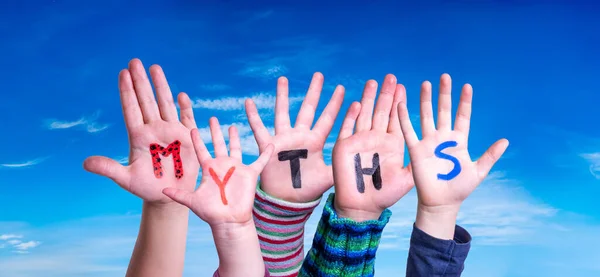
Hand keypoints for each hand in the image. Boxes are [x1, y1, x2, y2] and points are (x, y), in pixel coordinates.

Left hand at [83, 58, 199, 203]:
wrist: (169, 195)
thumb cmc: (146, 188)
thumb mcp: (126, 179)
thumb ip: (108, 168)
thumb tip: (85, 163)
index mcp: (138, 136)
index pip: (131, 109)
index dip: (127, 92)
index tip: (122, 73)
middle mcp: (154, 130)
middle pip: (146, 101)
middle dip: (141, 81)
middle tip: (135, 61)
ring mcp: (171, 132)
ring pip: (164, 104)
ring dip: (160, 86)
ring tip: (154, 67)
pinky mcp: (187, 139)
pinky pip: (186, 119)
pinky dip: (185, 108)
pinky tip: (181, 95)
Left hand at [162, 117, 273, 225]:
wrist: (229, 220)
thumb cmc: (211, 212)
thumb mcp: (193, 201)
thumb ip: (179, 195)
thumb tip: (162, 191)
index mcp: (209, 169)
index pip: (201, 150)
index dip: (197, 140)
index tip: (192, 128)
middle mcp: (222, 165)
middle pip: (218, 144)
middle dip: (215, 132)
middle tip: (212, 118)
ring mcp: (236, 168)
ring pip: (236, 148)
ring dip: (234, 137)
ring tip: (232, 126)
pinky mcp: (249, 174)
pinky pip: (260, 161)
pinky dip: (266, 153)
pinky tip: (270, 144)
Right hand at [245, 73, 344, 202]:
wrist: (287, 202)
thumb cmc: (308, 190)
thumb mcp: (329, 176)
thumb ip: (341, 165)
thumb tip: (361, 160)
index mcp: (316, 142)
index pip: (327, 118)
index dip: (335, 105)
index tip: (343, 88)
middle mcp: (300, 136)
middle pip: (308, 109)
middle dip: (314, 92)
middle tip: (319, 74)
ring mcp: (284, 140)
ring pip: (283, 112)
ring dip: (283, 96)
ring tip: (283, 79)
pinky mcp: (269, 147)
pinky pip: (259, 129)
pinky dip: (253, 116)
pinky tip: (248, 102)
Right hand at [332, 74, 413, 220]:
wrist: (362, 207)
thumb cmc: (384, 195)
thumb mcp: (407, 179)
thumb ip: (418, 164)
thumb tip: (437, 154)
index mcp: (391, 143)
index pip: (396, 118)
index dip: (399, 102)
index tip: (404, 86)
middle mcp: (375, 139)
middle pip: (381, 111)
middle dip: (386, 94)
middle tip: (391, 77)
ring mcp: (359, 141)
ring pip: (365, 115)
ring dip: (368, 99)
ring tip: (373, 82)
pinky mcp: (345, 147)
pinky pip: (347, 128)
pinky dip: (351, 117)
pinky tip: (356, 104)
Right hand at [397, 73, 508, 238]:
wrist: (441, 203)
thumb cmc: (460, 188)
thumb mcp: (478, 171)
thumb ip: (490, 155)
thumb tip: (506, 140)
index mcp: (459, 141)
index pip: (462, 116)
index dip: (464, 102)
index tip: (466, 86)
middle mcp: (443, 138)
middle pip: (444, 111)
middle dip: (444, 94)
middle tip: (445, 77)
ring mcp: (429, 142)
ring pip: (426, 116)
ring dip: (425, 100)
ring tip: (425, 84)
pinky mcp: (416, 150)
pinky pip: (409, 132)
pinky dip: (404, 119)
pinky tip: (401, 104)